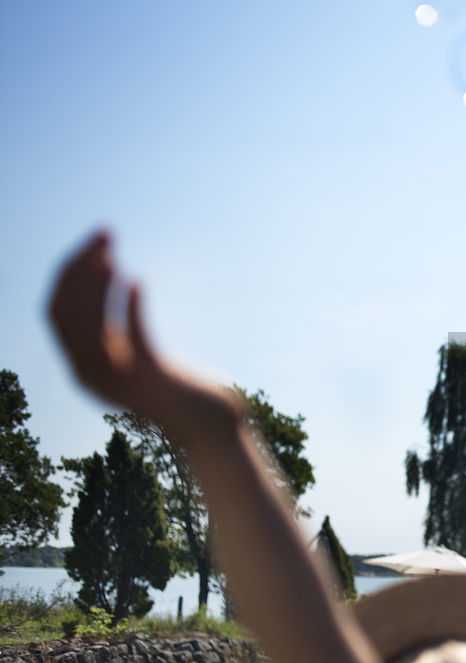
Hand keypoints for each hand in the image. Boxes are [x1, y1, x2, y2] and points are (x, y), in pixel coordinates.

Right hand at [47, 231, 235, 431]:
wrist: (212, 428)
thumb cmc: (179, 389)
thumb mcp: (138, 360)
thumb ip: (117, 337)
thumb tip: (110, 290)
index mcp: (83, 367)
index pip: (56, 312)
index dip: (68, 274)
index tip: (90, 245)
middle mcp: (91, 375)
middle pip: (66, 312)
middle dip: (79, 268)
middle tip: (104, 235)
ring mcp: (119, 380)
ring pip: (91, 325)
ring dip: (97, 284)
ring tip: (112, 253)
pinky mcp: (151, 381)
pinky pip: (133, 338)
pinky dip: (130, 307)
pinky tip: (139, 281)